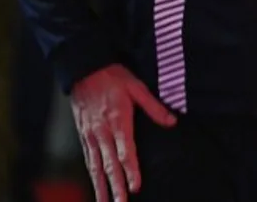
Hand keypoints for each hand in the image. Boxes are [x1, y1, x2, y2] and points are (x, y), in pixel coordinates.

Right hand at [71, 64, 176, 201]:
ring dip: (101, 187)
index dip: (131, 171)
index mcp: (118, 121)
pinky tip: (96, 187)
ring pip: (95, 167)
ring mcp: (90, 135)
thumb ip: (154, 107)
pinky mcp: (83, 135)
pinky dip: (91, 176)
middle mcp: (102, 132)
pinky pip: (88, 159)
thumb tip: (172, 121)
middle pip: (109, 165)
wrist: (84, 69)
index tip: (136, 187)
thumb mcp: (137, 87)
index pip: (125, 152)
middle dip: (116, 188)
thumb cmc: (113, 77)